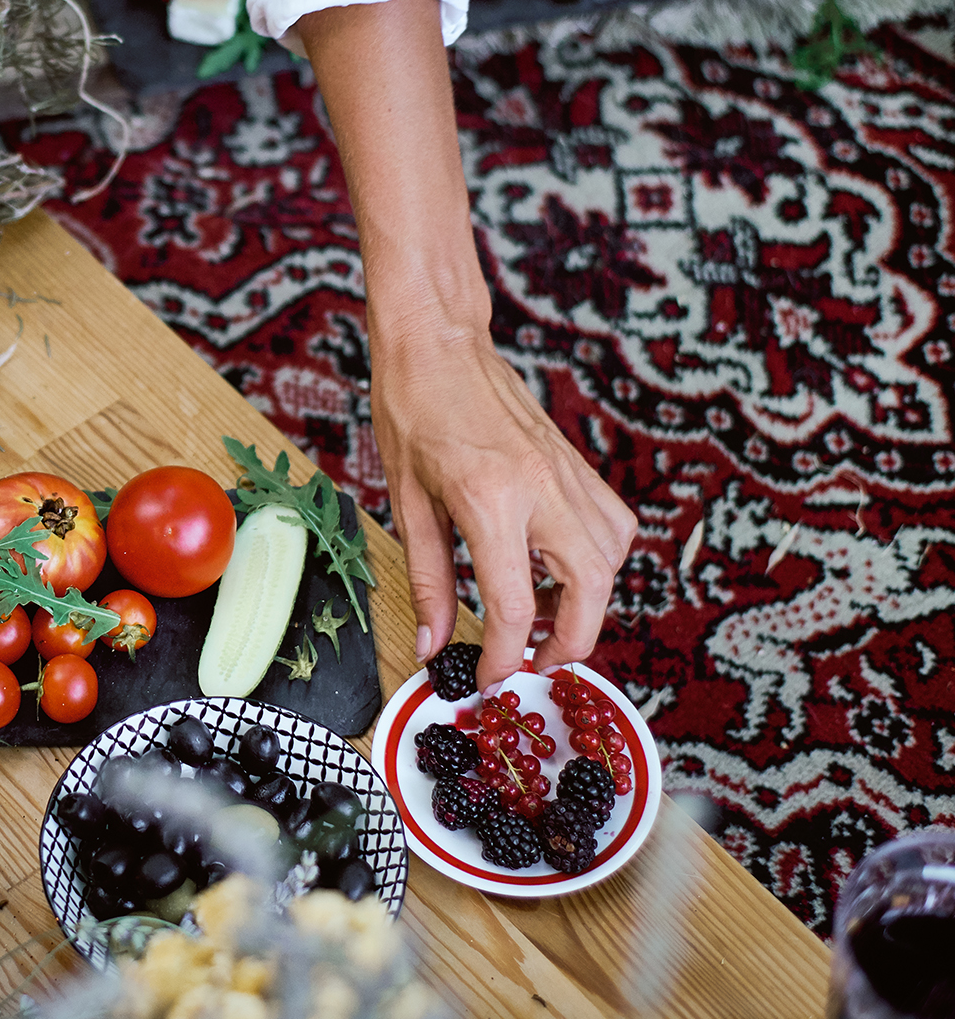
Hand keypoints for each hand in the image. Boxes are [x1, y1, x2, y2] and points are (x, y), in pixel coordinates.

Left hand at [370, 319, 636, 689]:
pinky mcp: (575, 462)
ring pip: (612, 557)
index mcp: (490, 500)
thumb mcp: (405, 501)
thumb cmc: (410, 410)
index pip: (515, 605)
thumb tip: (432, 643)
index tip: (490, 675)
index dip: (504, 655)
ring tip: (544, 615)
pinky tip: (559, 566)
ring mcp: (566, 472)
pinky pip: (612, 523)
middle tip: (533, 660)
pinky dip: (599, 558)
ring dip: (589, 600)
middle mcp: (541, 487)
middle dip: (571, 640)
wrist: (437, 343)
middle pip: (590, 589)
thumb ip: (426, 578)